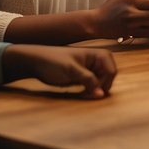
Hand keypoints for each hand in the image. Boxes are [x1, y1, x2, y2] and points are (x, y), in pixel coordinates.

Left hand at [1, 45, 116, 97]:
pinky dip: (90, 91)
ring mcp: (90, 69)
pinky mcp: (84, 77)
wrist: (36, 61)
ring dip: (95, 90)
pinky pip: (93, 85)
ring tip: (83, 93)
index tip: (91, 90)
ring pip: (102, 83)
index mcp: (98, 54)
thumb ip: (88, 80)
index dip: (104, 83)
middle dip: (101, 87)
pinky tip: (81, 93)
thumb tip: (102, 94)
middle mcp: (97, 61)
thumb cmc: (53, 62)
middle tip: (87, 93)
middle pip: (109, 77)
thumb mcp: (71, 70)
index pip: (111, 71)